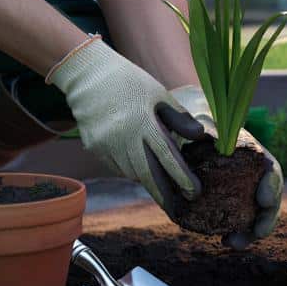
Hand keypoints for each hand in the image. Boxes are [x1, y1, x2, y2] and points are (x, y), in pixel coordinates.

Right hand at [49, 39, 206, 204]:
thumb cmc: (129, 82)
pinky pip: (118, 167)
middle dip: (165, 195)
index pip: (167, 156)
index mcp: (143, 122)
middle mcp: (123, 138)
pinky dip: (132, 170)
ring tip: (165, 188)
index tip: (195, 192)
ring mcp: (106, 146)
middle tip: (179, 210)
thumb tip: (200, 137)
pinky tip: (141, 165)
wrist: (87, 75)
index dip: (182, 177)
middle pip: (148, 175)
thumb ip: (179, 117)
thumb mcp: (159, 94)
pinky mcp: (94, 148)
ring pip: (133, 174)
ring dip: (149, 181)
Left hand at [170, 85, 283, 243]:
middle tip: (257, 232)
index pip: (272, 171)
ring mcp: (241, 192)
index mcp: (254, 155)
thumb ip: (206, 128)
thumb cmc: (197, 123)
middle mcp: (253, 176)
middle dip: (267, 219)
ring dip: (250, 233)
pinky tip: (223, 240)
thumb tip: (201, 135)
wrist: (184, 133)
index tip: (264, 199)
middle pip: (270, 199)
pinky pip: (237, 223)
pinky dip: (235, 233)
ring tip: (234, 243)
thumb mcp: (203, 120)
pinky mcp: (226, 205)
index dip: (273, 186)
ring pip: (256, 216)